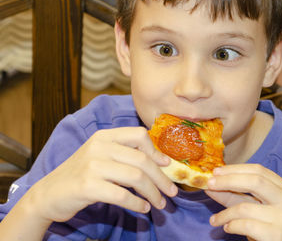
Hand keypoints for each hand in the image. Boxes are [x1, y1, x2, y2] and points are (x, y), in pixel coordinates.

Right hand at [26, 127, 177, 222]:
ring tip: (160, 203)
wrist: (48, 194)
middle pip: (142, 160)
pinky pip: (122, 195)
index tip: (167, 165)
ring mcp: (92, 165)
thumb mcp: (101, 156)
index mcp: (104, 136)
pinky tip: (143, 208)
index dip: (156, 151)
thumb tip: (161, 161)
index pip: (139, 135)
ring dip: (153, 193)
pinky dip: (137, 203)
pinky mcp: (87, 186)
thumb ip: (125, 154)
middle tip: (172, 192)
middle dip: (161, 178)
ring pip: (136, 177)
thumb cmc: (80, 175)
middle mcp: (99, 146)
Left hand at [206, 164, 281, 240]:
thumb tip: (210, 186)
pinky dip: (231, 225)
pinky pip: (245, 225)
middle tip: (209, 184)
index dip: (235, 169)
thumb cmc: (268, 228)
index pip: (258, 170)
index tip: (215, 172)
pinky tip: (227, 228)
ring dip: (224, 213)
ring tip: (214, 220)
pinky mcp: (276, 234)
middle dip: (228, 180)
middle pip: (255, 181)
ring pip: (245, 207)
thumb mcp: (252, 208)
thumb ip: (234, 196)